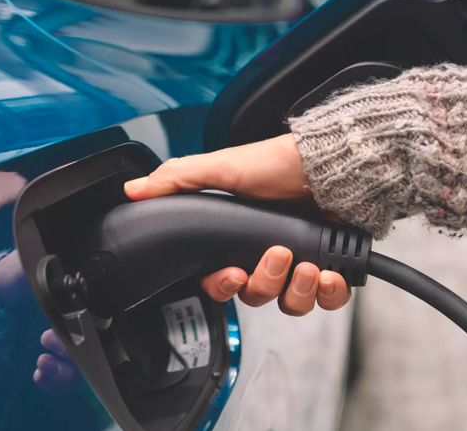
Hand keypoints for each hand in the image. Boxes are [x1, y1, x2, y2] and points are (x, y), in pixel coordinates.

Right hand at [123, 135, 350, 315]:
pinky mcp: (332, 267)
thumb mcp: (220, 167)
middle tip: (276, 254)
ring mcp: (300, 263)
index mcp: (237, 238)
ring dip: (298, 289)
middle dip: (265, 282)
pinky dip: (330, 292)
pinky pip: (328, 299)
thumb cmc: (276, 163)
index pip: (221, 282)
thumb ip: (176, 181)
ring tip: (307, 264)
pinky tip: (329, 273)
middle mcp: (267, 255)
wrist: (333, 162)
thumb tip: (134, 190)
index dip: (223, 286)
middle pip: (256, 296)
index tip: (231, 274)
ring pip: (290, 304)